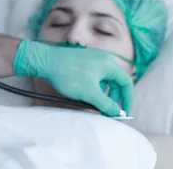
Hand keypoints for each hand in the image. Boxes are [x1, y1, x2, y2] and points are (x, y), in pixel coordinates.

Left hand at [13, 40, 132, 116]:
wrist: (45, 61)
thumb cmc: (68, 75)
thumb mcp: (90, 94)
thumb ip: (106, 104)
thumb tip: (117, 113)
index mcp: (108, 64)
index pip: (126, 83)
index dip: (127, 99)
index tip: (123, 112)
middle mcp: (103, 59)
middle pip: (116, 81)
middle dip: (114, 97)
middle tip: (108, 110)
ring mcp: (92, 59)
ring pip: (104, 80)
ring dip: (103, 93)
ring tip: (95, 104)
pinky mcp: (82, 61)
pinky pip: (94, 76)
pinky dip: (94, 87)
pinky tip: (85, 95)